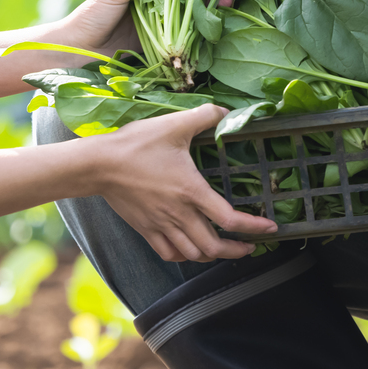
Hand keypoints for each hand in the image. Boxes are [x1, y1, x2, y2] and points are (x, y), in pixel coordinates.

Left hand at [46, 0, 235, 58]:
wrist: (74, 50)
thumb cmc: (90, 15)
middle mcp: (153, 7)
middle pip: (186, 0)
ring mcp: (155, 29)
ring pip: (186, 21)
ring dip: (205, 19)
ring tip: (225, 15)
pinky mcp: (154, 49)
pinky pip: (177, 43)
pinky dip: (193, 41)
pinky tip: (209, 38)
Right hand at [89, 103, 277, 261]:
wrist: (97, 164)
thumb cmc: (135, 145)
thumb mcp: (174, 125)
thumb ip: (204, 116)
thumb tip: (225, 111)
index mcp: (191, 191)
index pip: (229, 219)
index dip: (254, 227)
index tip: (269, 227)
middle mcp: (179, 214)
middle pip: (213, 247)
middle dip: (237, 251)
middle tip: (250, 247)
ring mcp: (161, 225)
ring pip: (193, 255)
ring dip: (212, 256)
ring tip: (225, 250)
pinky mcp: (145, 230)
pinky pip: (169, 254)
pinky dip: (184, 257)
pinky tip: (191, 250)